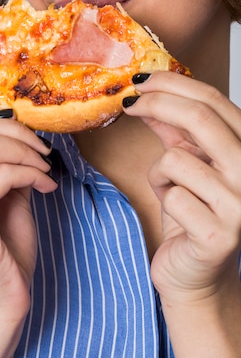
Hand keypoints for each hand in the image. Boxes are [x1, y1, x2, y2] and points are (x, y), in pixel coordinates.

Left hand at [123, 72, 240, 302]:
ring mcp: (240, 205)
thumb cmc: (191, 216)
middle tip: (128, 103)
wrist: (198, 276)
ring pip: (176, 159)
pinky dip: (162, 199)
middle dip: (156, 103)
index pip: (214, 101)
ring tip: (170, 192)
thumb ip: (172, 130)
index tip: (141, 81)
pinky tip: (176, 215)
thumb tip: (147, 93)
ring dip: (159, 173)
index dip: (173, 84)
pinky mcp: (220, 234)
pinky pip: (172, 195)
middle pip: (200, 118)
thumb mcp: (182, 165)